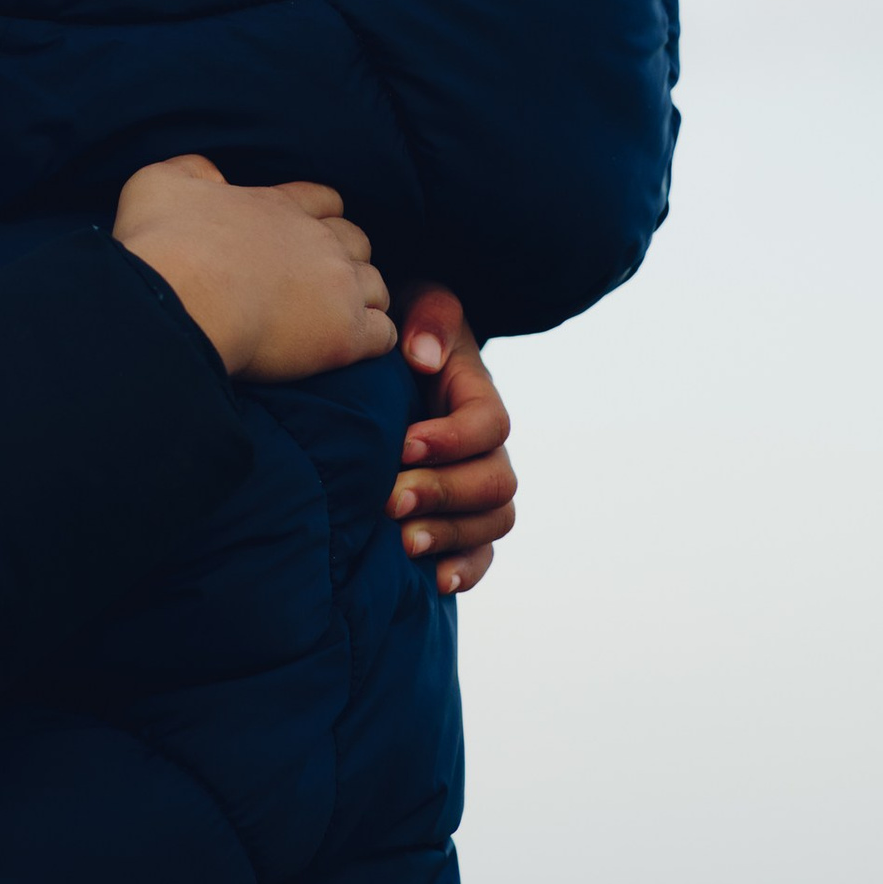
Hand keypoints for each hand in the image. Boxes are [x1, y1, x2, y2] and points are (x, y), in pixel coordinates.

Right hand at [115, 154, 392, 384]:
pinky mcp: (345, 334)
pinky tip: (349, 348)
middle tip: (317, 282)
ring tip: (334, 318)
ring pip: (376, 285)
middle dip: (345, 257)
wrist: (180, 300)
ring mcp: (337, 286)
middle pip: (358, 240)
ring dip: (361, 298)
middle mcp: (317, 240)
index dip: (319, 216)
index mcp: (278, 206)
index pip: (323, 201)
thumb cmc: (163, 243)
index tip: (301, 235)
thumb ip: (191, 170)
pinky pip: (383, 333)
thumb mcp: (160, 183)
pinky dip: (372, 338)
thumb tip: (210, 175)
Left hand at [388, 285, 515, 596]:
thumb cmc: (401, 329)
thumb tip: (423, 356)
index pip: (489, 424)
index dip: (453, 439)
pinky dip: (466, 569)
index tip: (403, 444)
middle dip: (444, 493)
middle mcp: (487, 446)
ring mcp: (477, 483)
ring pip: (492, 521)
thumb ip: (429, 318)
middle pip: (495, 482)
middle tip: (390, 498)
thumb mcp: (417, 302)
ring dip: (451, 535)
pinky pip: (483, 552)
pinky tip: (436, 581)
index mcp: (479, 395)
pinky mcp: (460, 515)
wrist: (387, 364)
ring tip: (403, 541)